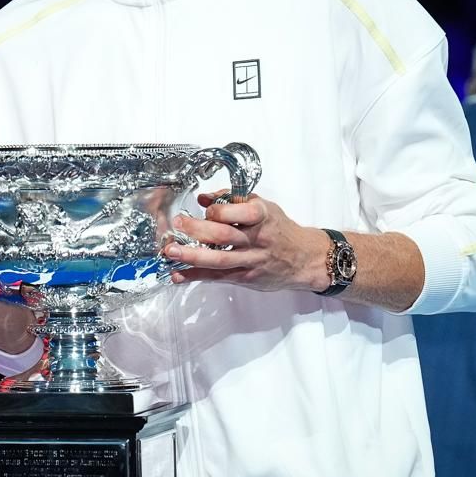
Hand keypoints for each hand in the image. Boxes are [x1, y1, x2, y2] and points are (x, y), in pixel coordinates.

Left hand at [164, 192, 330, 293]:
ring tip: (171, 252)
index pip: (236, 212)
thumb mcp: (263, 206)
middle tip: (178, 225)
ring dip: (192, 256)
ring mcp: (251, 261)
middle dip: (197, 230)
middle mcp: (256, 239)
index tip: (204, 208)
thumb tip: (203, 199)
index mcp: (262, 216)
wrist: (304, 258)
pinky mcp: (246, 277)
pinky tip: (178, 275)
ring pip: (219, 259)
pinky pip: (218, 277)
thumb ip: (233, 199)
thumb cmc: (280, 229)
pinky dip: (196, 276)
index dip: (217, 210)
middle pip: (224, 236)